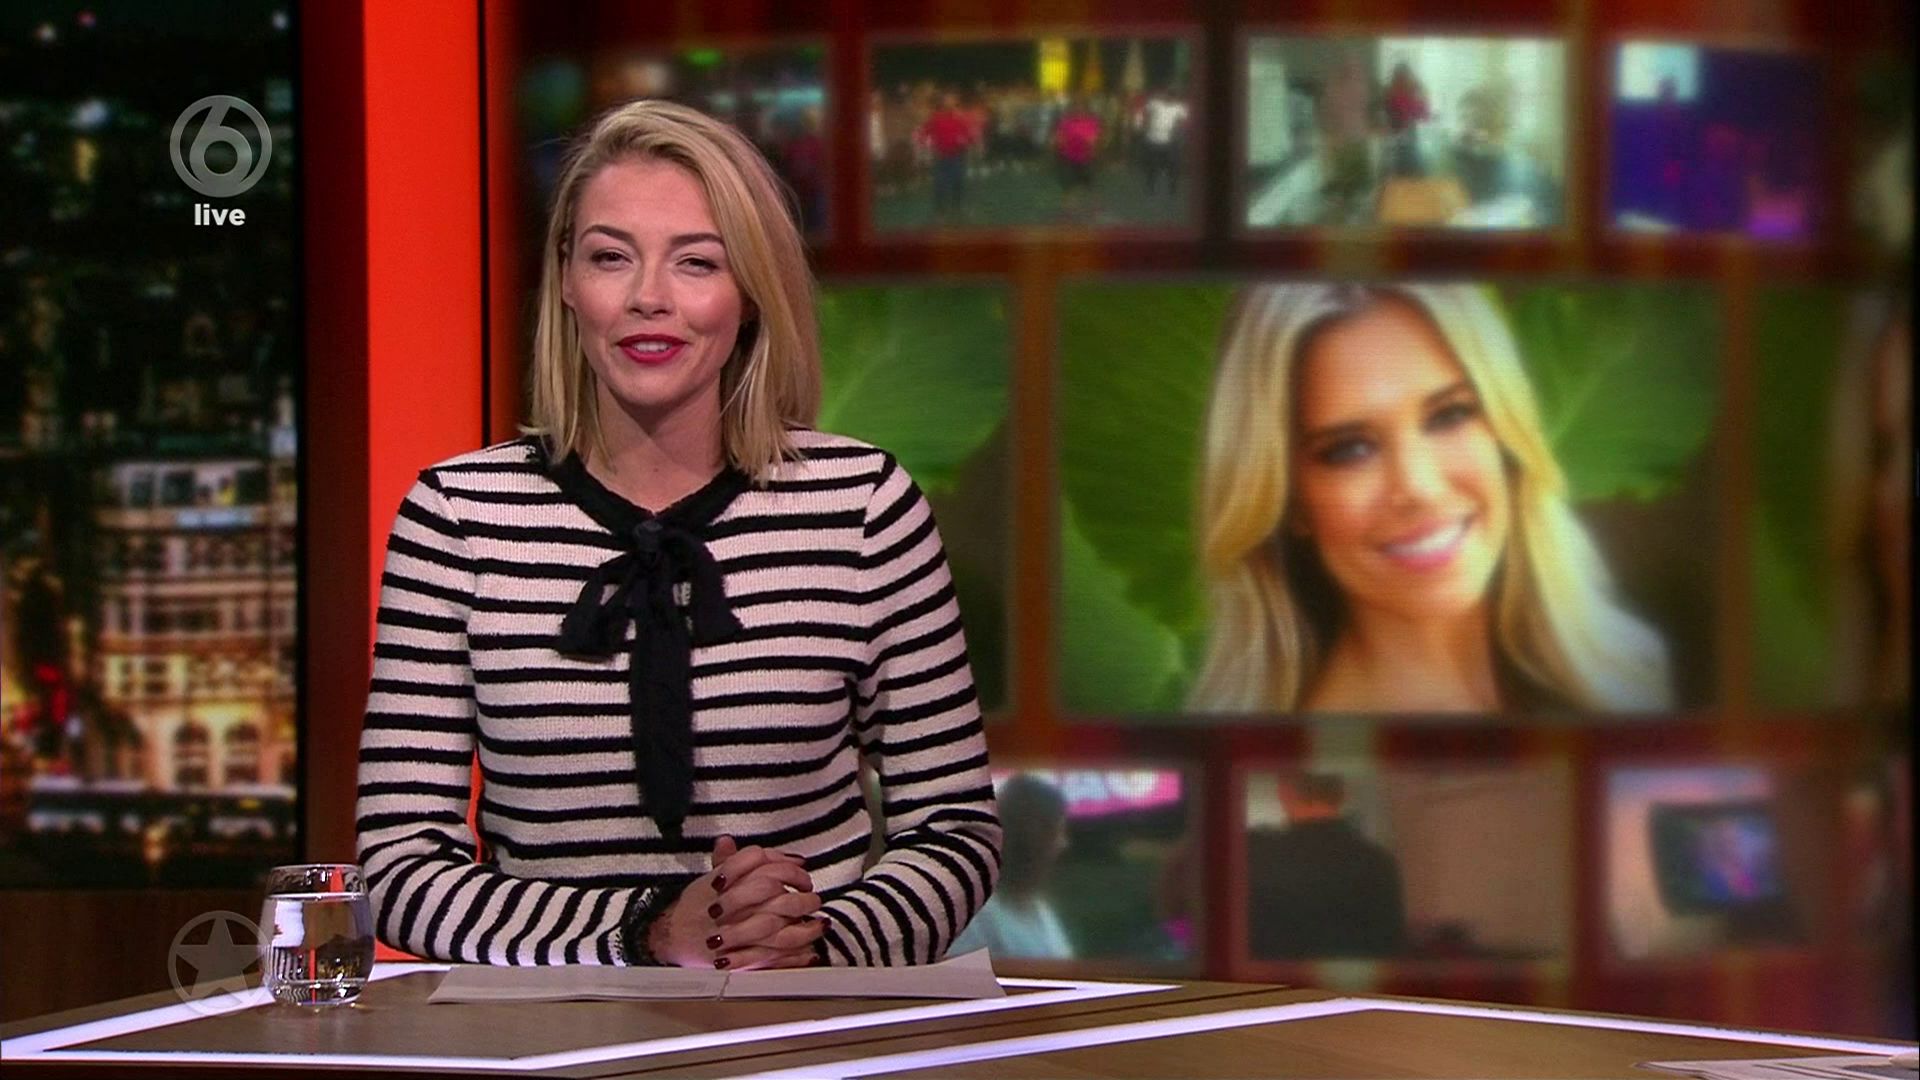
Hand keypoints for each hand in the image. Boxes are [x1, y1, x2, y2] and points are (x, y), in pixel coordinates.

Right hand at [647, 837, 820, 968]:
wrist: (668, 936)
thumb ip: (730, 859)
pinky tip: (810, 953)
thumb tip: (739, 841)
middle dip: (798, 891)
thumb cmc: (694, 905)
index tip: (802, 869)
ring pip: (774, 925)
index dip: (784, 862)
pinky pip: (770, 958)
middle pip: (769, 889)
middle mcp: (727, 903)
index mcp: (721, 879)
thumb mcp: (708, 877)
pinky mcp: (735, 958)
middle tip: (812, 895)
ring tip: (819, 922)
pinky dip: (793, 957)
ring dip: (802, 925)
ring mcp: (731, 932)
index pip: (756, 859)